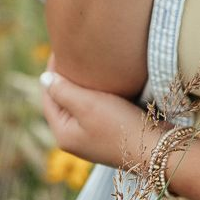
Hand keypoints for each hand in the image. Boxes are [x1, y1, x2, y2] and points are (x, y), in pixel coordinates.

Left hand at [39, 53, 164, 171]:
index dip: (52, 73)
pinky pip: (95, 111)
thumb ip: (63, 91)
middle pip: (63, 103)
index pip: (49, 98)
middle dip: (66, 79)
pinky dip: (96, 96)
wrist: (156, 148)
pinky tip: (106, 84)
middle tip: (72, 54)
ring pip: (80, 106)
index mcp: (63, 134)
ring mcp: (92, 139)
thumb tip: (44, 78)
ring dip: (82, 87)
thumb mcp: (88, 105)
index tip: (59, 50)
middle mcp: (74, 139)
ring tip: (87, 65)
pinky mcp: (109, 136)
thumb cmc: (120, 125)